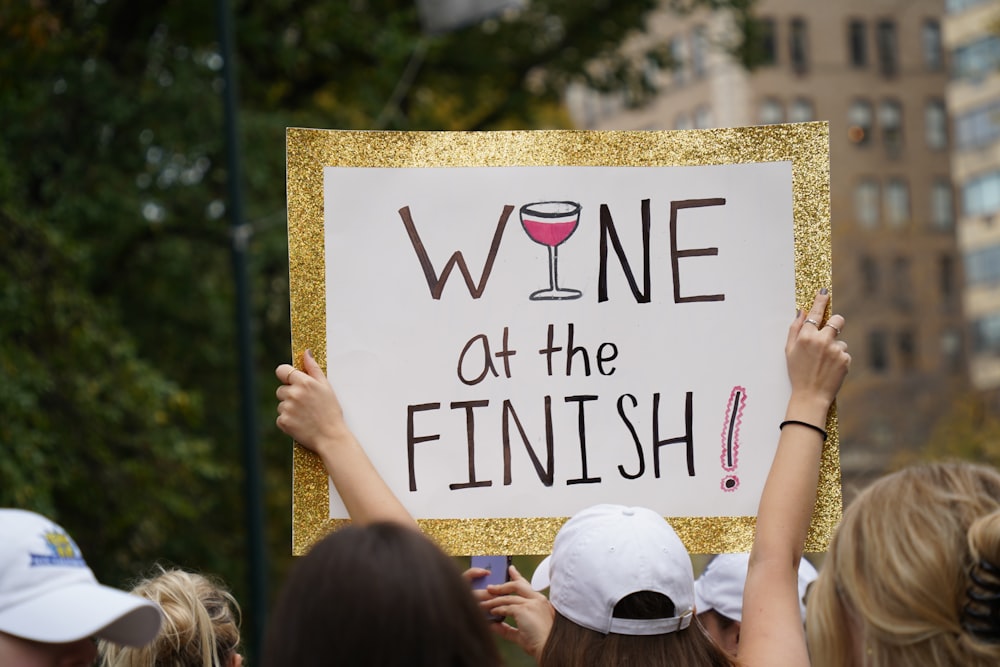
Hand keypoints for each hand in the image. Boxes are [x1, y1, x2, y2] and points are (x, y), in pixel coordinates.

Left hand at [275, 350, 416, 526]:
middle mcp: (293, 394)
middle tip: (305, 404)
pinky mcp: (283, 422)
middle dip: (290, 395)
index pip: (282, 370)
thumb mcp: (326, 387)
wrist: (331, 436)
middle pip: (281, 390)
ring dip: (289, 409)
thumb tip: (306, 353)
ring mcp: (287, 408)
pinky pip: (280, 418)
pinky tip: (301, 423)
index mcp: (304, 382)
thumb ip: (313, 368)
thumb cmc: (331, 411)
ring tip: (305, 415)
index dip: (285, 375)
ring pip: (281, 405)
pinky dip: (288, 421)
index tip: (290, 380)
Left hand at [480, 565, 553, 661]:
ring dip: (494, 601)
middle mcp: (537, 599)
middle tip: (490, 587)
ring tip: (483, 604)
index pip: (526, 586)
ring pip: (508, 597)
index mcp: (540, 602)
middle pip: (517, 585)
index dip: (517, 577)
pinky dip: (498, 609)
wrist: (549, 649)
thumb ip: (507, 628)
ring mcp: (531, 603)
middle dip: (502, 585)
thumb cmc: (540, 643)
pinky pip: (507, 607)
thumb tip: (493, 626)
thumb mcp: (522, 634)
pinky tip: (492, 612)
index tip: (510, 569)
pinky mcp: (524, 610)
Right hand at [784, 290, 850, 421]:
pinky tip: (830, 368)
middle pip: (838, 321)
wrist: (811, 395)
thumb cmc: (797, 373)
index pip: (816, 313)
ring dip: (834, 348)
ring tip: (824, 363)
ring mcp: (836, 349)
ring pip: (840, 340)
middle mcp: (822, 340)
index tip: (825, 292)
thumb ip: (795, 329)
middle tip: (830, 333)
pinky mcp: (846, 359)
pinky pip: (844, 353)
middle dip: (836, 323)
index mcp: (806, 336)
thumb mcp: (789, 351)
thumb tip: (801, 312)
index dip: (821, 301)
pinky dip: (839, 359)